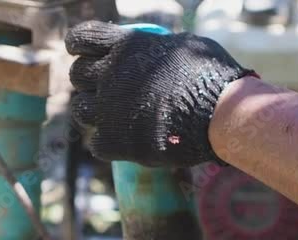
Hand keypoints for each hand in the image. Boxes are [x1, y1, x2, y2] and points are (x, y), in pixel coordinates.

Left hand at [66, 21, 254, 166]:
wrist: (219, 115)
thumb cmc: (211, 76)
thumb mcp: (182, 46)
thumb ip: (154, 48)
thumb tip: (148, 50)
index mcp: (125, 45)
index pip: (81, 38)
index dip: (78, 45)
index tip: (81, 53)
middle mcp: (110, 74)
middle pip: (78, 75)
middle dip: (88, 80)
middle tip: (105, 88)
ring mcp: (107, 109)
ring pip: (81, 109)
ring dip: (93, 111)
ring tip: (113, 116)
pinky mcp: (111, 140)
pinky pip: (95, 142)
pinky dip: (107, 142)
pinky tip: (125, 140)